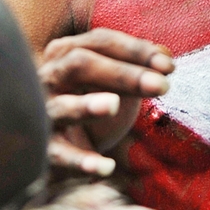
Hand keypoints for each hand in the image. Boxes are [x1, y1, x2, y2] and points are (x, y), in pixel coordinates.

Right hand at [39, 28, 173, 176]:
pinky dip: (81, 161)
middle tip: (161, 86)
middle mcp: (48, 78)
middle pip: (80, 64)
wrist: (59, 146)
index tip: (169, 66)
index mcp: (65, 54)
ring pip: (61, 107)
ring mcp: (41, 113)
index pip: (100, 42)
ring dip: (86, 105)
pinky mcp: (42, 149)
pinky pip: (59, 155)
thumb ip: (137, 66)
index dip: (135, 51)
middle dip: (123, 74)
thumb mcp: (114, 83)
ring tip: (114, 105)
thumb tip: (164, 54)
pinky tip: (107, 167)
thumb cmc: (90, 105)